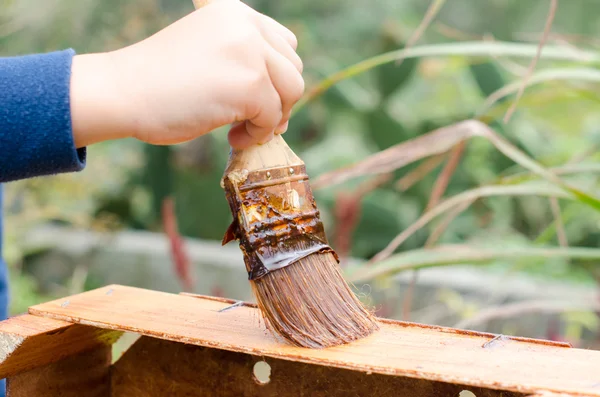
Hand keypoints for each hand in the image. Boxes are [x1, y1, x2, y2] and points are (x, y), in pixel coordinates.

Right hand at [70, 0, 303, 148]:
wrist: (122, 92)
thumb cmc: (159, 80)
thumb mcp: (208, 52)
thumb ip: (244, 61)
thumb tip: (285, 102)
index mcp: (236, 13)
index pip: (285, 44)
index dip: (279, 77)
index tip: (262, 101)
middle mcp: (247, 26)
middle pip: (293, 69)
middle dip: (281, 100)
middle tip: (257, 122)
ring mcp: (250, 53)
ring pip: (292, 91)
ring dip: (273, 118)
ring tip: (243, 130)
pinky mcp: (249, 84)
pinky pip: (272, 117)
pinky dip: (257, 134)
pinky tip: (232, 138)